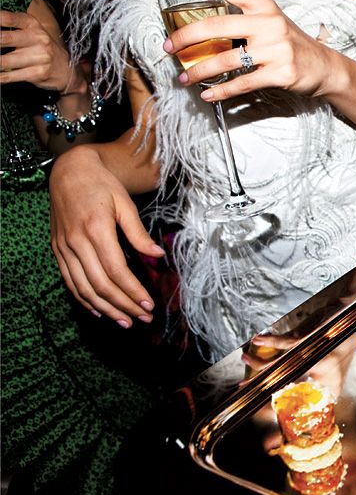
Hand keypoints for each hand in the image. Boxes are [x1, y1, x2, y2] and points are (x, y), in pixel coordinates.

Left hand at [0, 0, 86, 93]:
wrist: (68, 72)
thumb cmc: (43, 50)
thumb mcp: (32, 33)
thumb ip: (12, 28)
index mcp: (32, 24)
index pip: (6, 18)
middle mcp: (38, 38)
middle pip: (3, 38)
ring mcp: (39, 57)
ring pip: (4, 60)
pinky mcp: (38, 73)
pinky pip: (11, 75)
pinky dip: (0, 77)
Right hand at [49, 145, 165, 326]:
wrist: (69, 172)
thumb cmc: (101, 185)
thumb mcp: (124, 203)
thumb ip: (138, 232)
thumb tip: (157, 256)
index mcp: (96, 229)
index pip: (116, 271)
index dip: (133, 291)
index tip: (149, 305)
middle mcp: (76, 242)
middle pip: (101, 285)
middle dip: (124, 306)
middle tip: (143, 319)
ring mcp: (64, 248)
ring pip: (84, 289)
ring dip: (106, 309)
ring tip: (125, 322)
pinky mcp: (58, 251)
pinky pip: (70, 282)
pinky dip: (85, 300)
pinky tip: (100, 311)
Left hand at [159, 0, 336, 101]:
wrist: (324, 67)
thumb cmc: (292, 44)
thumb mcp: (271, 22)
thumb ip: (243, 20)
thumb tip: (205, 30)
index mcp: (263, 5)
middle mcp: (268, 23)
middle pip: (215, 26)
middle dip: (186, 38)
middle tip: (169, 47)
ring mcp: (275, 49)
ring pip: (225, 59)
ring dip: (199, 71)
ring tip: (184, 77)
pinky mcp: (279, 73)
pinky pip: (241, 83)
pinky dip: (221, 91)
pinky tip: (208, 95)